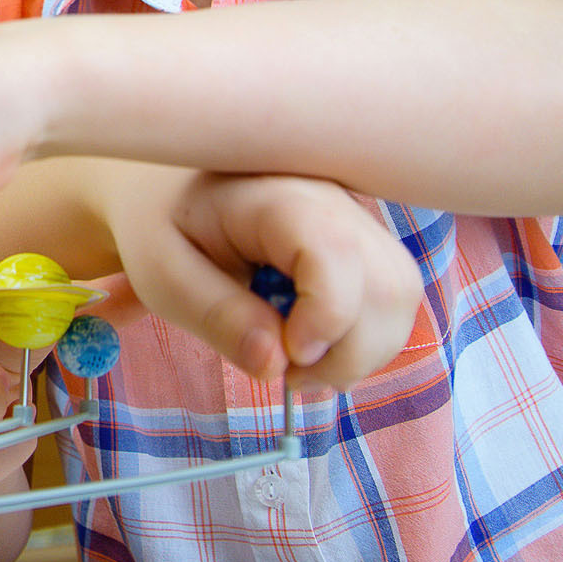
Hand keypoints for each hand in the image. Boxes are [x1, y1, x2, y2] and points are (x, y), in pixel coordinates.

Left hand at [100, 167, 420, 392]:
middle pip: (388, 287)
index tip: (287, 360)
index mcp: (276, 194)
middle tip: (286, 376)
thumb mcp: (162, 273)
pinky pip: (391, 298)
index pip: (336, 252)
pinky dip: (361, 337)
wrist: (171, 185)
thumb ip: (216, 317)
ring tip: (296, 361)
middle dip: (348, 353)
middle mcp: (334, 197)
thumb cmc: (162, 224)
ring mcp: (358, 217)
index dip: (326, 317)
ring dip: (359, 351)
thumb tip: (276, 367)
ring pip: (400, 298)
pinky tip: (310, 341)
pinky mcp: (367, 241)